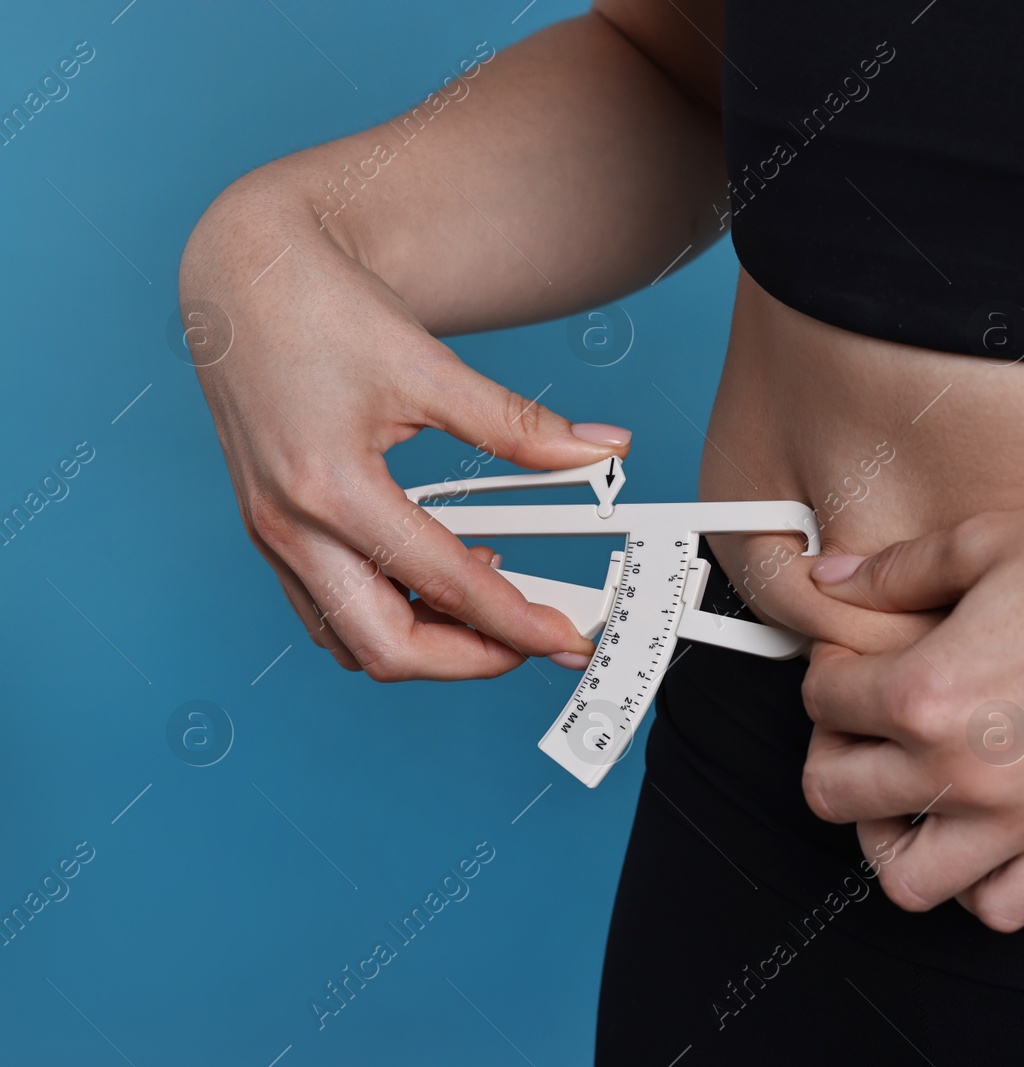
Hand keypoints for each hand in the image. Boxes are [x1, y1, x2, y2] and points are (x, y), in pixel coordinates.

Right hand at [180, 199, 630, 680]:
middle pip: (384, 648)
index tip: (563, 637)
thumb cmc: (319, 308)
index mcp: (331, 488)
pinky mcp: (270, 531)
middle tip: (530, 639)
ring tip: (488, 604)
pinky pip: (325, 610)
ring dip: (423, 643)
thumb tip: (599, 451)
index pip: (442, 583)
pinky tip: (432, 576)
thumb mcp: (430, 365)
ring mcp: (271, 535)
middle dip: (468, 660)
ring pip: (347, 641)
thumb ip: (519, 425)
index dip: (516, 622)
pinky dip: (384, 614)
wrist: (242, 275)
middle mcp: (290, 526)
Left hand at [800, 485, 1023, 930]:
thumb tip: (834, 579)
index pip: (823, 700)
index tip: (854, 652)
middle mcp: (970, 770)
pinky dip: (974, 882)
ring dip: (884, 835)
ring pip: (905, 877)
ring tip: (903, 787)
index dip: (828, 666)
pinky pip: (1001, 906)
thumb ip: (897, 570)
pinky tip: (979, 827)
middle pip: (835, 793)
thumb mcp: (990, 538)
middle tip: (860, 716)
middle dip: (832, 747)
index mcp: (932, 690)